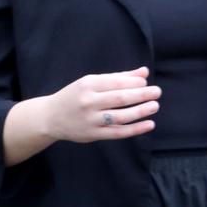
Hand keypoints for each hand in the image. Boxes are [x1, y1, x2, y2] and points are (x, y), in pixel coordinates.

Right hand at [35, 67, 160, 143]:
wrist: (49, 117)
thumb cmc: (74, 96)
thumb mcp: (90, 82)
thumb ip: (118, 77)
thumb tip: (144, 72)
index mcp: (87, 85)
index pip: (115, 82)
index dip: (134, 82)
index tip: (146, 82)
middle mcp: (88, 102)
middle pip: (120, 98)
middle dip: (141, 94)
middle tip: (157, 92)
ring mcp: (90, 120)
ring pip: (120, 116)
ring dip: (140, 111)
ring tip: (154, 106)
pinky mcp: (93, 134)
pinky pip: (117, 132)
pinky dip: (135, 129)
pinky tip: (149, 124)